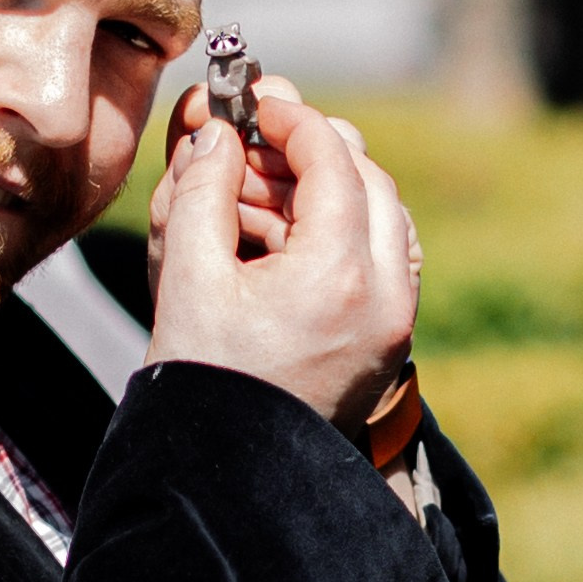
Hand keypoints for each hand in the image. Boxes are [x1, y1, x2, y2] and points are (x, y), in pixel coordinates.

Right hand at [145, 91, 420, 428]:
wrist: (232, 478)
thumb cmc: (202, 382)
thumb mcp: (188, 277)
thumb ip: (202, 190)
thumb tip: (219, 134)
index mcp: (338, 274)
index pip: (334, 158)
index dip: (292, 119)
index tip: (254, 104)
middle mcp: (384, 295)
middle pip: (370, 181)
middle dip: (313, 151)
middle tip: (254, 143)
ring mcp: (395, 322)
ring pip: (384, 217)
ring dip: (331, 189)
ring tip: (261, 192)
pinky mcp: (389, 341)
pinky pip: (384, 259)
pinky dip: (343, 231)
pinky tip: (285, 235)